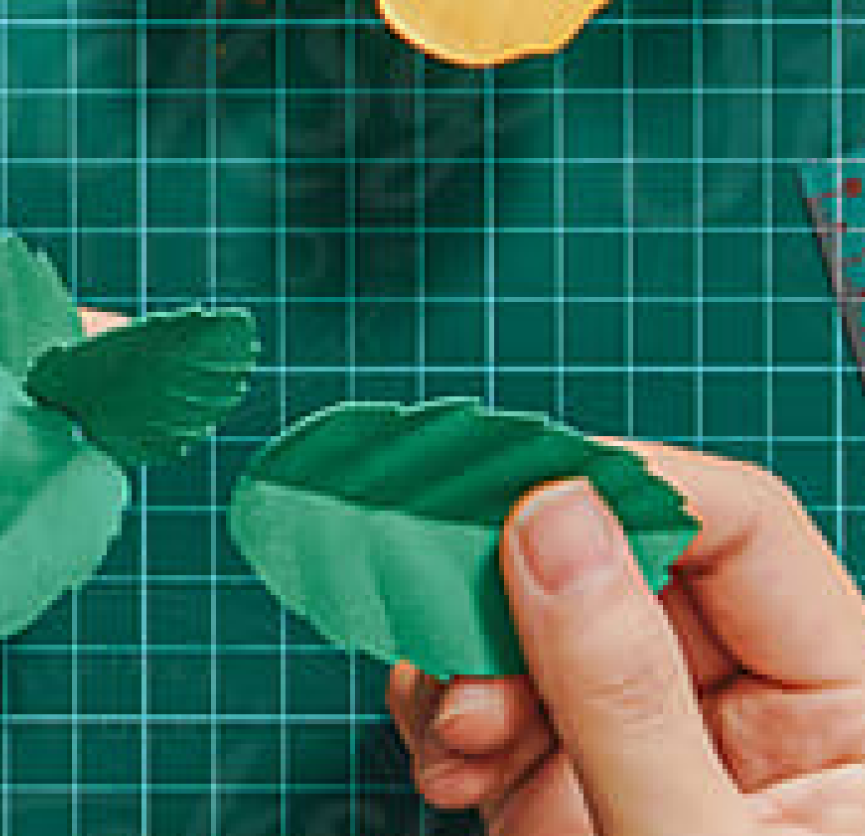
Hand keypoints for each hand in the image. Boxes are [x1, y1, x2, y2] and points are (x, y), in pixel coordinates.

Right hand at [389, 449, 864, 829]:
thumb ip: (628, 696)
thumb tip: (553, 520)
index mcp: (834, 705)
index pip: (739, 526)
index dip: (628, 485)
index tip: (518, 482)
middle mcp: (739, 705)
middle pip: (613, 565)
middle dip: (511, 586)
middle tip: (438, 591)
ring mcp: (646, 739)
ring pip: (531, 622)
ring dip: (463, 658)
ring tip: (453, 729)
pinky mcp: (565, 782)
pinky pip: (487, 698)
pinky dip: (442, 714)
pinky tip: (447, 763)